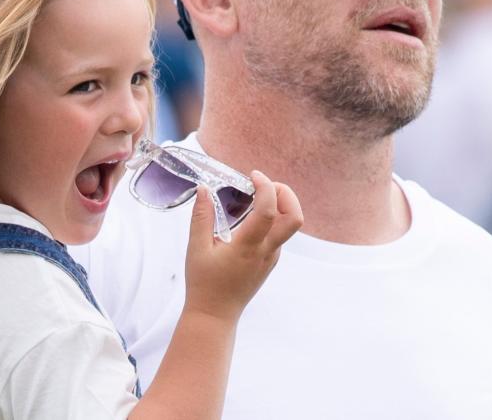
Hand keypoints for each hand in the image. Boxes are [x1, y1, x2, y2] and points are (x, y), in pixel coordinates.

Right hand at [182, 171, 302, 323]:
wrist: (215, 315)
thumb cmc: (204, 283)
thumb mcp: (196, 248)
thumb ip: (202, 216)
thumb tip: (204, 189)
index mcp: (248, 247)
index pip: (269, 211)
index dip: (266, 187)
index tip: (253, 176)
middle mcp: (266, 252)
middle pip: (294, 218)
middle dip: (286, 194)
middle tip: (264, 185)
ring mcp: (271, 257)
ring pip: (289, 225)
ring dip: (279, 204)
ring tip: (254, 196)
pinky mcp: (270, 261)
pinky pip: (279, 234)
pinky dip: (272, 218)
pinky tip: (250, 216)